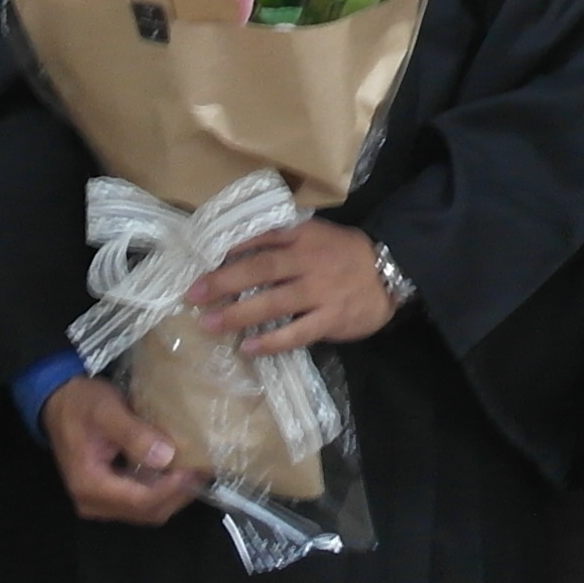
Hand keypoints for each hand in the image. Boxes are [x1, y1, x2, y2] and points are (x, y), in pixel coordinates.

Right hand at [45, 373, 205, 525]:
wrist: (57, 402)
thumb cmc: (79, 404)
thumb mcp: (106, 410)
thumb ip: (134, 434)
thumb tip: (165, 457)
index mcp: (90, 485)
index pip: (141, 501)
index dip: (173, 488)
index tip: (194, 468)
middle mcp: (93, 502)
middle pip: (147, 512)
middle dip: (179, 494)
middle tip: (202, 469)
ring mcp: (100, 502)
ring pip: (147, 510)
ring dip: (174, 493)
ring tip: (195, 469)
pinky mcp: (108, 494)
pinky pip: (141, 501)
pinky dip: (163, 490)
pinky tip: (177, 471)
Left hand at [192, 220, 397, 358]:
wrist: (390, 273)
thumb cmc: (344, 254)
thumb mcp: (315, 234)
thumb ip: (281, 239)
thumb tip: (233, 250)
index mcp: (302, 235)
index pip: (260, 237)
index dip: (228, 247)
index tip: (198, 257)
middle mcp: (308, 261)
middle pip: (260, 269)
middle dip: (223, 282)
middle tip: (193, 294)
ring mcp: (320, 291)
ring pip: (273, 302)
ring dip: (238, 314)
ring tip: (209, 323)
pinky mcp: (331, 318)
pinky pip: (296, 332)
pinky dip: (272, 341)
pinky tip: (249, 348)